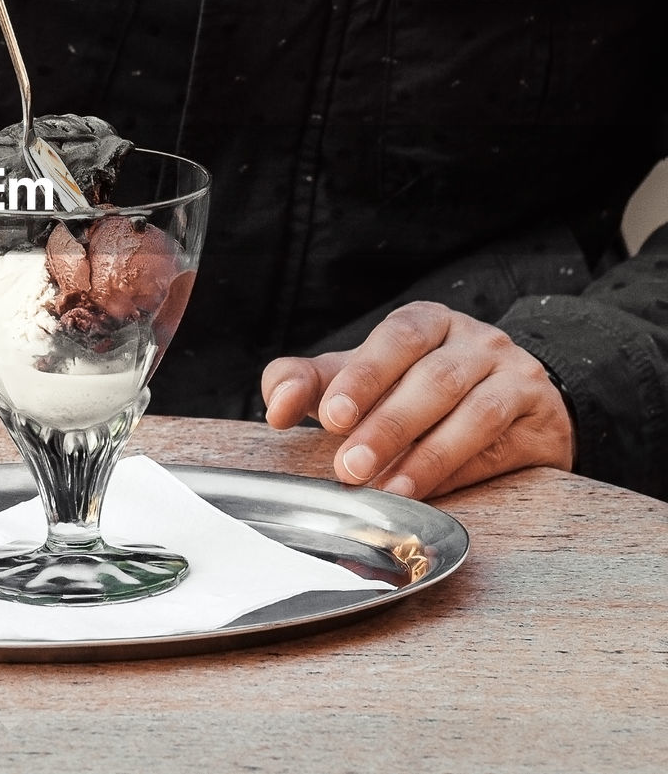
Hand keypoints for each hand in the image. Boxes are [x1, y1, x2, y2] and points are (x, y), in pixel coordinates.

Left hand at [261, 301, 576, 498]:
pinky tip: (428, 496)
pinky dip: (460, 471)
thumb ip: (308, 382)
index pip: (397, 338)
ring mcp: (516, 377)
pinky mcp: (541, 421)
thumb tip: (276, 407)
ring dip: (425, 456)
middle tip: (348, 467)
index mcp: (428, 322)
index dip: (364, 375)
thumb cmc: (413, 389)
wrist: (512, 404)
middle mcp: (477, 341)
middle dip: (387, 426)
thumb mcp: (359, 377)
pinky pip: (501, 445)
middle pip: (432, 379)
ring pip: (473, 413)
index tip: (332, 416)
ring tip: (386, 491)